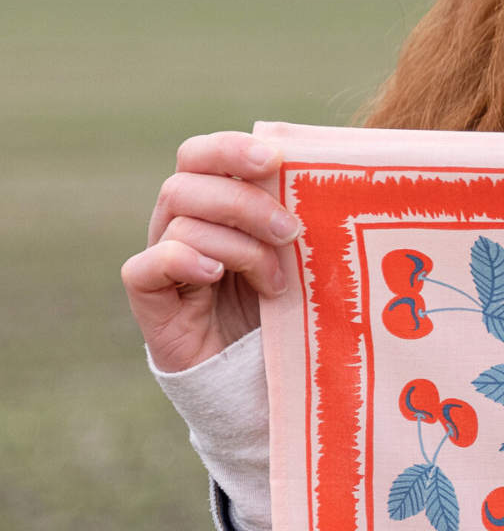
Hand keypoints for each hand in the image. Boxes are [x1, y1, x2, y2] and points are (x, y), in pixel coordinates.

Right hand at [121, 132, 296, 372]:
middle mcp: (179, 226)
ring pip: (180, 223)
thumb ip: (297, 228)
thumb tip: (329, 185)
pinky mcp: (149, 299)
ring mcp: (161, 260)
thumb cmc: (282, 315)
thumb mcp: (298, 266)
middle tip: (290, 232)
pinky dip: (182, 261)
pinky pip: (147, 266)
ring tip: (276, 283)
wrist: (256, 381)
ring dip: (237, 247)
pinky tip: (213, 274)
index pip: (202, 157)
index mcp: (211, 207)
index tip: (274, 157)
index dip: (230, 149)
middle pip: (188, 184)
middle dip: (244, 201)